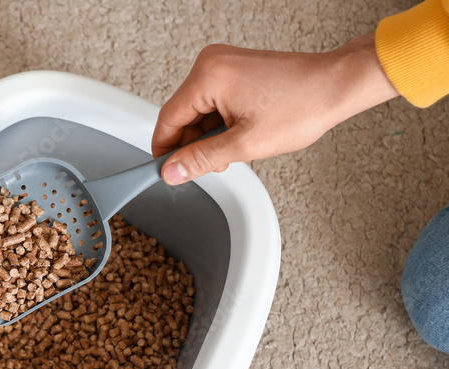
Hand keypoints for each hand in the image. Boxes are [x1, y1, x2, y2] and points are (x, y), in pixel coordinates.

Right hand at [152, 34, 398, 184]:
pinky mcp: (233, 68)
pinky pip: (211, 101)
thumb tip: (172, 171)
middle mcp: (211, 63)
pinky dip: (220, 122)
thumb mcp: (244, 144)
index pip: (167, 120)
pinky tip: (238, 133)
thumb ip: (201, 159)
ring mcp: (222, 64)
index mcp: (208, 76)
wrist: (335, 85)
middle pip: (181, 115)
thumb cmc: (302, 105)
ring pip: (197, 111)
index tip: (166, 172)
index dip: (165, 151)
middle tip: (212, 164)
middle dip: (192, 144)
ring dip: (208, 135)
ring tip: (235, 147)